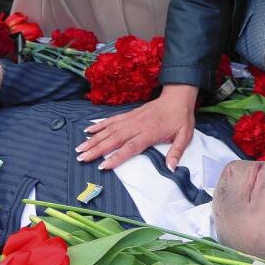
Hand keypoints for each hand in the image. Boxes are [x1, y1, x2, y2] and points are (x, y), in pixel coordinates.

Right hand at [77, 84, 197, 170]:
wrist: (177, 97)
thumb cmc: (180, 118)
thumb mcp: (185, 136)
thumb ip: (176, 152)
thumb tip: (171, 168)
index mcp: (150, 132)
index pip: (130, 147)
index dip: (116, 157)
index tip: (103, 166)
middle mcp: (137, 125)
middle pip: (114, 139)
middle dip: (96, 149)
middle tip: (81, 158)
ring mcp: (131, 118)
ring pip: (109, 129)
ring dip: (93, 139)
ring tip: (80, 148)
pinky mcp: (129, 114)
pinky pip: (111, 120)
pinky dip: (99, 125)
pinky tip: (88, 130)